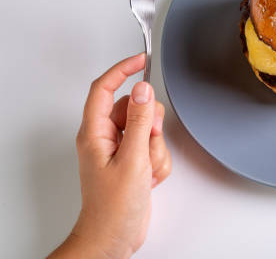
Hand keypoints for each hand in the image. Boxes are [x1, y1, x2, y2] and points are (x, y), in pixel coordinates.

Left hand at [49, 54, 171, 257]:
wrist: (115, 237)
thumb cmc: (113, 207)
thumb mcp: (131, 159)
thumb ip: (138, 121)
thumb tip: (142, 90)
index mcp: (95, 133)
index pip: (104, 89)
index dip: (121, 70)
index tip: (140, 60)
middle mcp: (106, 137)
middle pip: (133, 108)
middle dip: (149, 125)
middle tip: (148, 142)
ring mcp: (121, 150)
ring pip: (148, 129)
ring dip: (155, 148)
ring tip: (146, 169)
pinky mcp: (133, 161)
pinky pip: (154, 147)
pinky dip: (157, 161)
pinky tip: (149, 178)